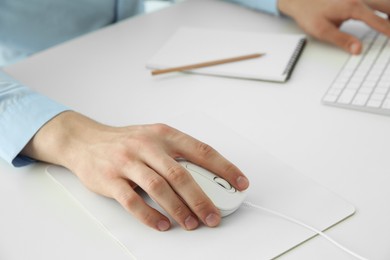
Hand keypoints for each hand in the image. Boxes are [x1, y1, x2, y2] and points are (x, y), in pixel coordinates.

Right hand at [22, 111, 248, 230]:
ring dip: (178, 209)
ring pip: (159, 187)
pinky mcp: (110, 179)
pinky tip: (162, 224)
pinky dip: (149, 215)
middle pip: (181, 174)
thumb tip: (207, 178)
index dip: (224, 167)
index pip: (201, 150)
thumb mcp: (154, 137)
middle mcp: (147, 146)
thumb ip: (177, 154)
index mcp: (164, 134)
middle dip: (201, 198)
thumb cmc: (126, 141)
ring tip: (191, 223)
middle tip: (213, 215)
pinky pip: (132, 201)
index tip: (240, 182)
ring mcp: (127, 161)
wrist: (85, 140)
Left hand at [278, 0, 389, 53]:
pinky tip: (383, 16)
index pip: (378, 20)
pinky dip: (383, 7)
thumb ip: (342, 40)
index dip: (389, 30)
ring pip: (383, 0)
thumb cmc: (309, 13)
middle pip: (387, 4)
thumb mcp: (322, 31)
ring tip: (389, 26)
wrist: (299, 0)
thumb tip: (357, 49)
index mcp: (352, 7)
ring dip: (389, 10)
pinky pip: (375, 0)